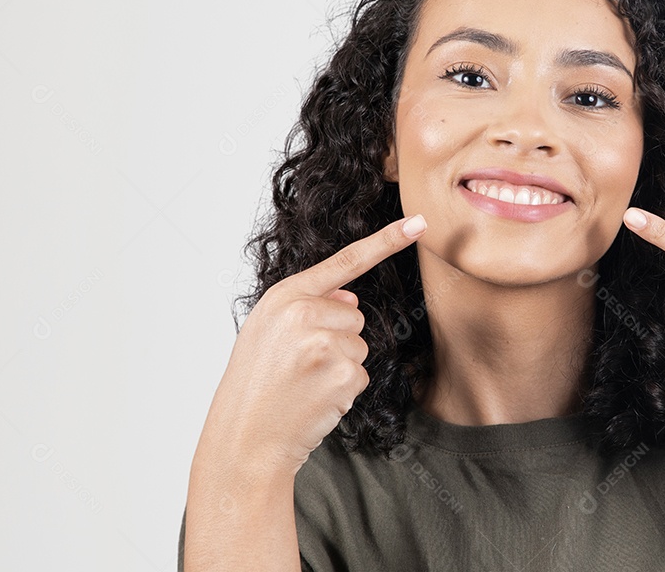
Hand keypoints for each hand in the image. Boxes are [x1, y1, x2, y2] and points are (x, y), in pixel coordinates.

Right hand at [195, 214, 426, 478]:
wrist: (244, 440)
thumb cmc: (255, 387)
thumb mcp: (266, 333)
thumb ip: (306, 306)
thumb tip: (350, 296)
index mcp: (284, 297)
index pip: (345, 261)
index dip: (386, 241)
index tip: (419, 223)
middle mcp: (304, 313)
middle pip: (355, 314)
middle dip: (336, 339)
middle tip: (299, 366)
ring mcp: (325, 343)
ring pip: (360, 345)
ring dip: (340, 367)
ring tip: (303, 384)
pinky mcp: (344, 374)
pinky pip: (361, 374)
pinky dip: (344, 391)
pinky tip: (314, 399)